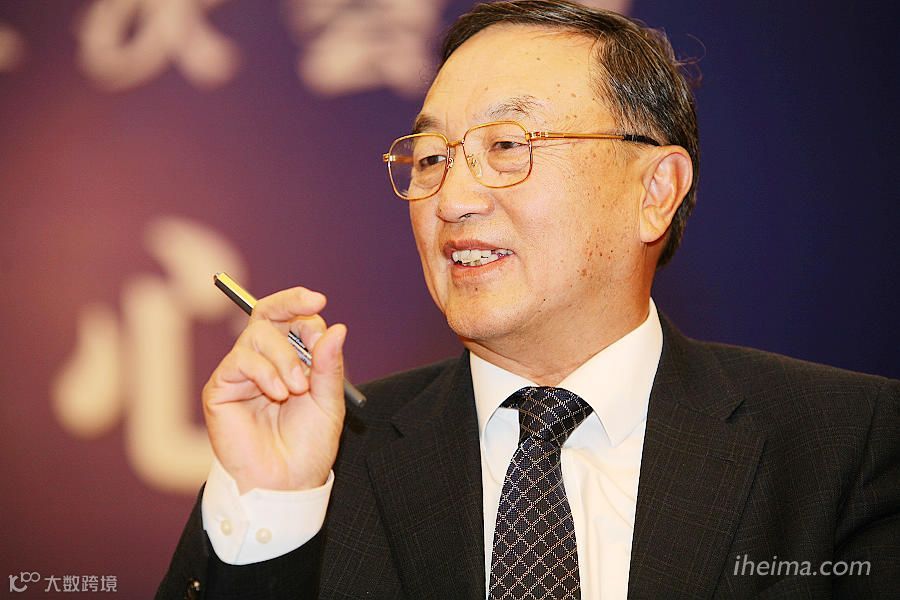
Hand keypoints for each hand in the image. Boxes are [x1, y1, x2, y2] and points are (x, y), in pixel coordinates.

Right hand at [203, 287, 346, 492]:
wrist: (287, 482)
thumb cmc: (308, 446)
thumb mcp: (328, 401)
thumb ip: (329, 365)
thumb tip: (337, 327)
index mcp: (292, 360)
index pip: (292, 319)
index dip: (304, 309)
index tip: (320, 304)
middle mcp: (264, 361)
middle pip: (267, 313)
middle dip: (289, 302)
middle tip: (311, 304)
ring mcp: (241, 373)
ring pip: (257, 334)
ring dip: (285, 356)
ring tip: (297, 388)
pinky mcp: (221, 388)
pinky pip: (240, 360)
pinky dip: (265, 372)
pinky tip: (278, 394)